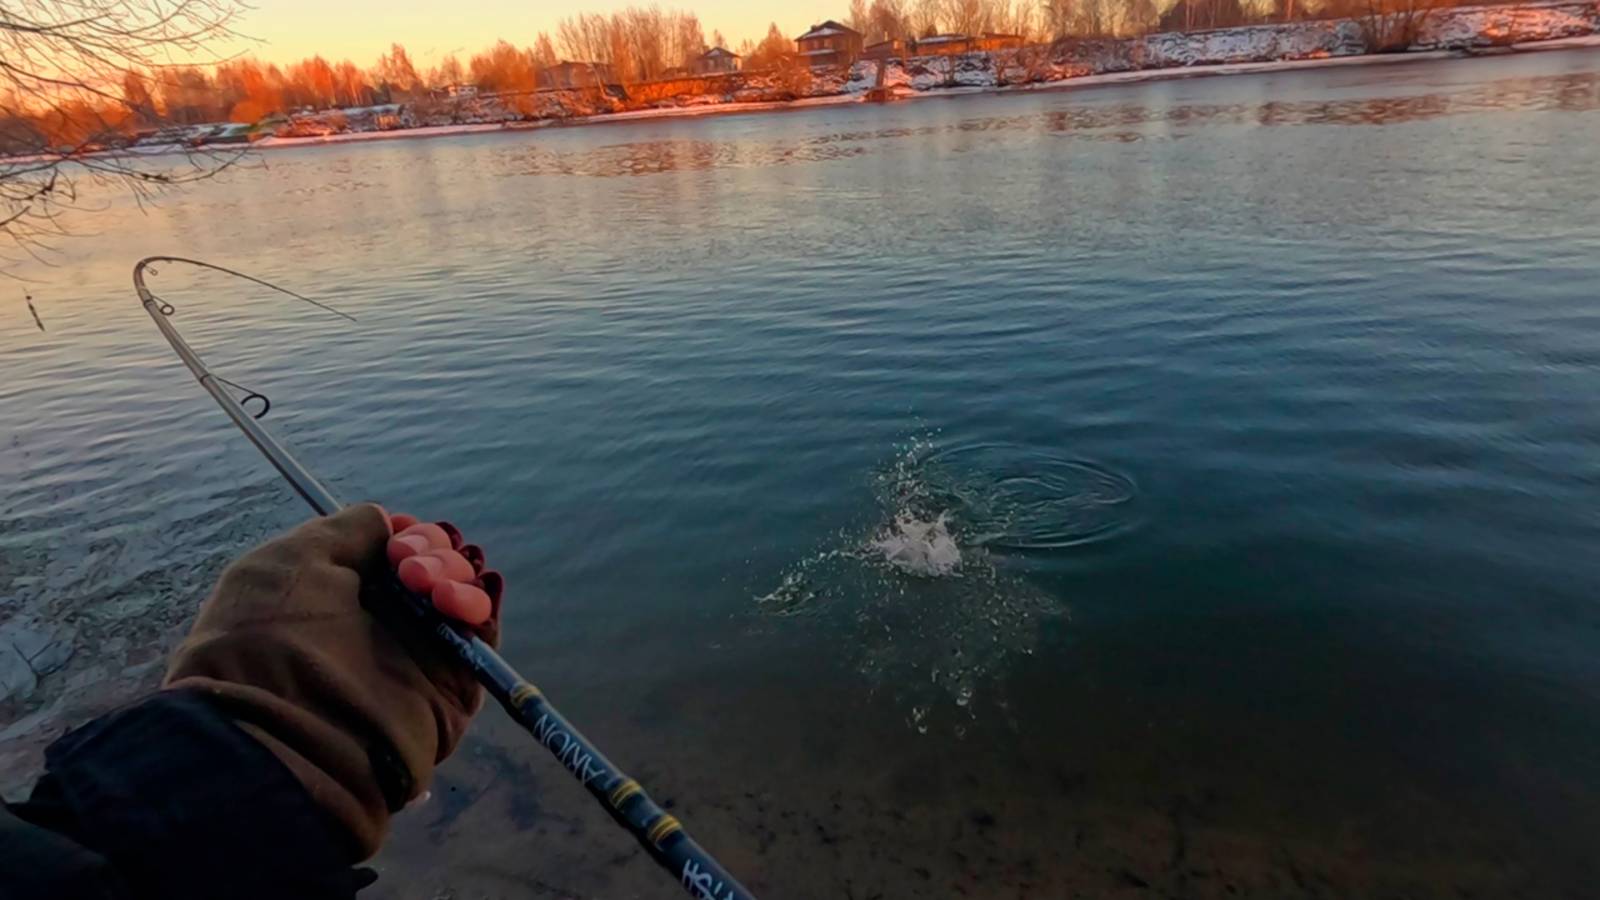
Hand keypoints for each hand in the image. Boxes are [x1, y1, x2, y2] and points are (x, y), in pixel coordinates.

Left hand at [165, 503, 505, 859]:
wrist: (286, 728)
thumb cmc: (274, 637)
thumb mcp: (292, 559)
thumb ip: (346, 530)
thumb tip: (390, 522)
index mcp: (337, 594)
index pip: (393, 550)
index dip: (406, 532)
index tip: (398, 533)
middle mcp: (378, 623)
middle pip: (433, 566)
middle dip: (433, 550)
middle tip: (408, 568)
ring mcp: (417, 655)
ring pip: (461, 594)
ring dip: (456, 575)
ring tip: (432, 588)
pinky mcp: (451, 685)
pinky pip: (483, 635)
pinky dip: (486, 602)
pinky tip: (483, 583)